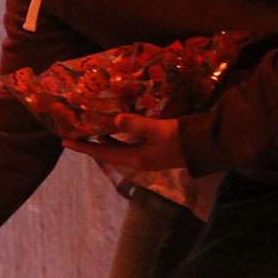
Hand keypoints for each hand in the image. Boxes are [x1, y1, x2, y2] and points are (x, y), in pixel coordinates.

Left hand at [62, 114, 183, 169]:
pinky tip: (118, 123)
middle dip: (92, 143)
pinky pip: (131, 140)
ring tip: (91, 126)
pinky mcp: (157, 146)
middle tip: (75, 131)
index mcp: (138, 158)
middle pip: (109, 151)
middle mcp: (140, 158)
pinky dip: (121, 133)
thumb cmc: (186, 138)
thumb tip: (114, 120)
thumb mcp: (161, 130)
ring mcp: (149, 153)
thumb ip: (138, 125)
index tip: (65, 142)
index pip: (104, 153)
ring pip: (119, 146)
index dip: (84, 147)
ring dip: (105, 137)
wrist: (212, 145)